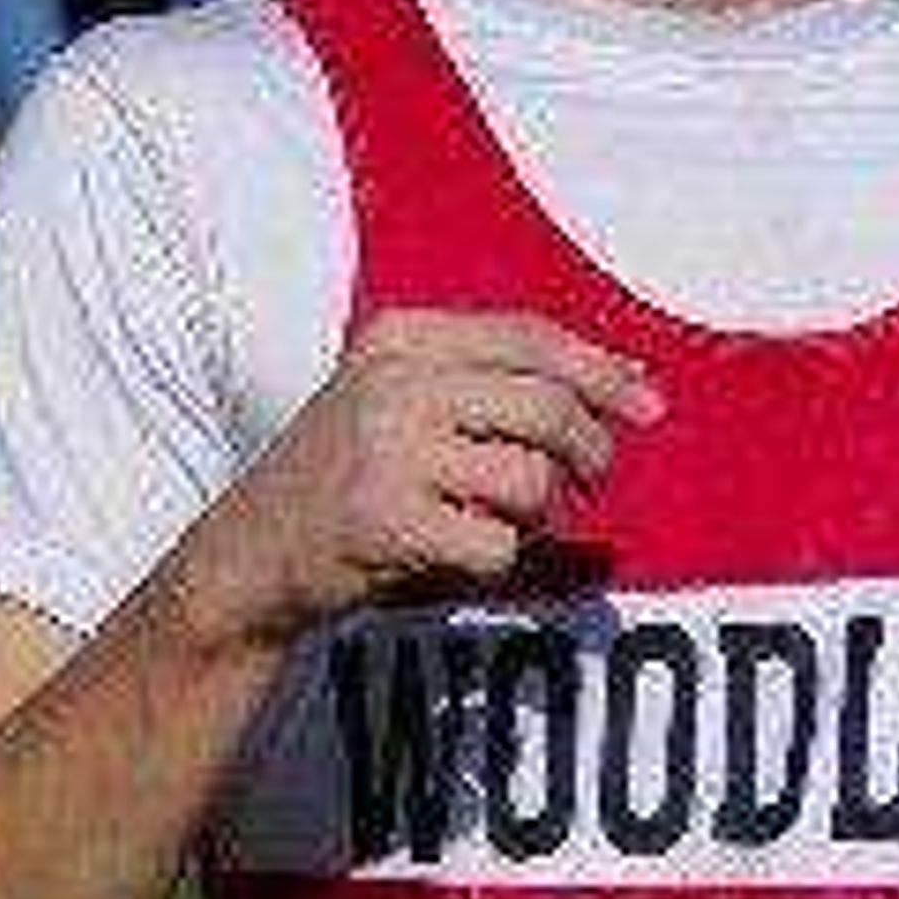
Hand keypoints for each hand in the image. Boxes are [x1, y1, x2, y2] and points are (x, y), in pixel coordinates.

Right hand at [180, 308, 661, 649]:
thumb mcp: (405, 402)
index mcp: (401, 337)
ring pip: (531, 478)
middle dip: (590, 451)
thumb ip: (503, 384)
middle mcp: (394, 383)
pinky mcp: (387, 520)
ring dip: (540, 513)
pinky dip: (499, 561)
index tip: (649, 407)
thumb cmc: (346, 479)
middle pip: (546, 406)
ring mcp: (387, 450)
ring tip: (504, 520)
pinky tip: (461, 554)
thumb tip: (634, 377)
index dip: (601, 371)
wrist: (249, 554)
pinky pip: (498, 543)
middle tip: (591, 483)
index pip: (529, 337)